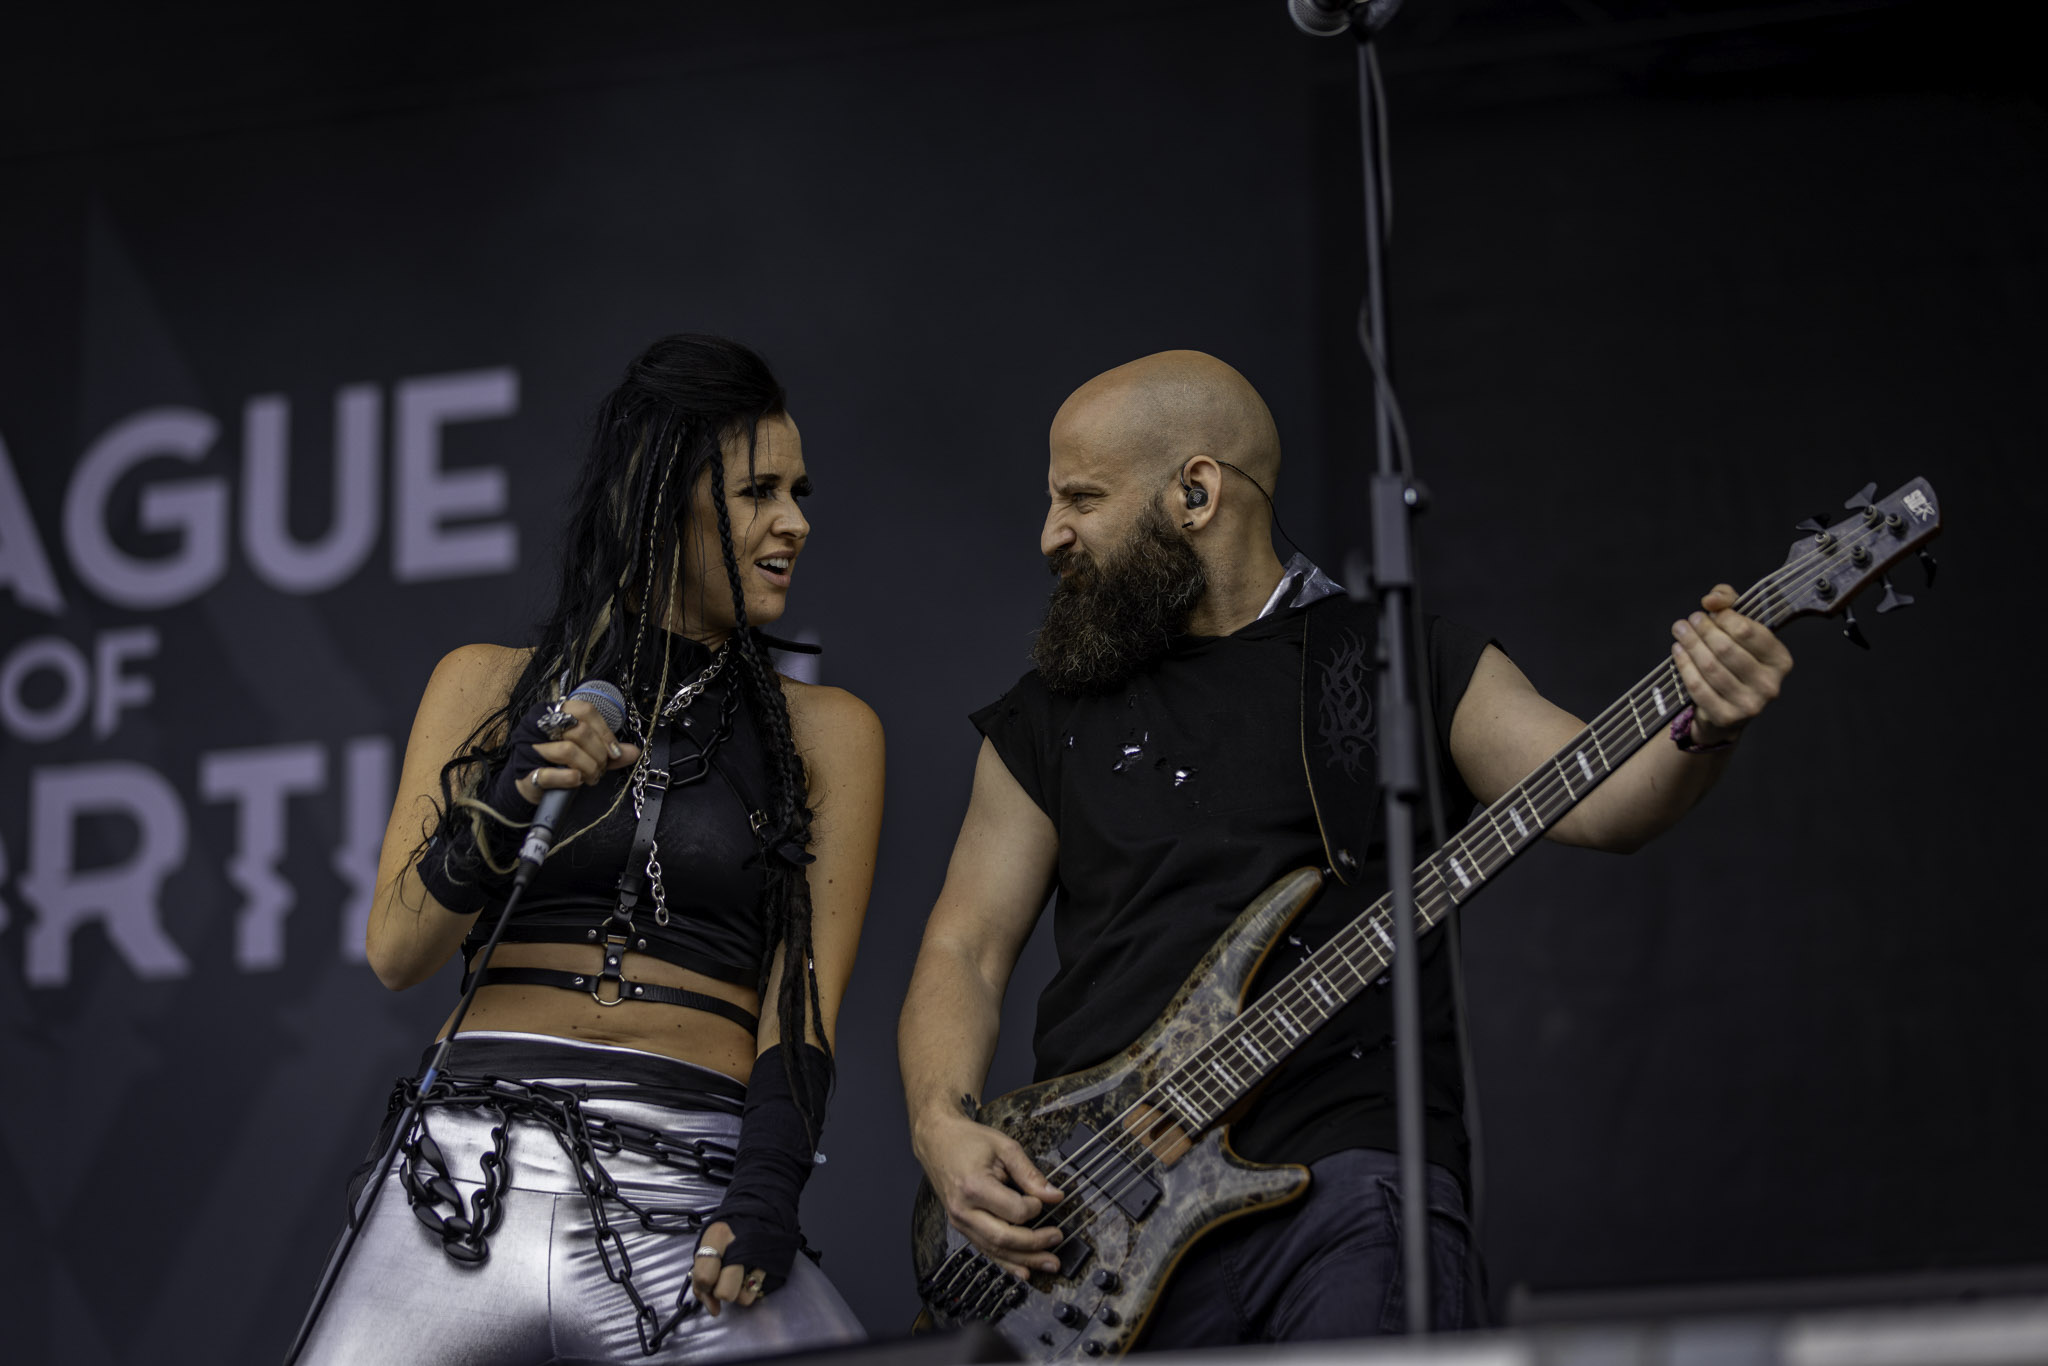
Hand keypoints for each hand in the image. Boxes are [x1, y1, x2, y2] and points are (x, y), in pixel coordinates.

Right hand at [512, 696, 639, 804]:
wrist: (531, 785)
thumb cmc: (560, 763)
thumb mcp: (586, 753)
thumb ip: (608, 751)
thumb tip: (633, 752)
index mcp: (556, 713)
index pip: (586, 710)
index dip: (605, 732)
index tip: (614, 751)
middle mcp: (541, 726)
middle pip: (580, 731)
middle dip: (598, 754)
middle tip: (601, 768)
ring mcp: (532, 748)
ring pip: (568, 750)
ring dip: (588, 768)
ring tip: (591, 777)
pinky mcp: (527, 772)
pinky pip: (550, 773)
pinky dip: (569, 778)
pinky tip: (576, 780)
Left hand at [691, 1221, 770, 1315]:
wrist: (760, 1214)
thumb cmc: (727, 1233)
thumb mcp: (707, 1245)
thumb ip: (700, 1277)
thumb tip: (713, 1309)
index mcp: (719, 1235)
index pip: (705, 1276)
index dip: (702, 1285)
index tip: (705, 1279)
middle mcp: (740, 1245)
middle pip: (724, 1292)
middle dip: (720, 1292)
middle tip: (721, 1278)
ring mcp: (759, 1256)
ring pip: (742, 1298)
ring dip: (736, 1292)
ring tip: (736, 1275)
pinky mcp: (771, 1265)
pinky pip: (755, 1294)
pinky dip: (749, 1290)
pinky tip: (747, 1275)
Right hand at [913, 1109, 1066, 1278]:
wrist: (937, 1141)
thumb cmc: (968, 1141)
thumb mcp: (1004, 1148)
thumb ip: (1030, 1174)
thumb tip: (1053, 1195)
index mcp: (974, 1186)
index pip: (1014, 1211)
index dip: (1035, 1208)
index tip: (1044, 1200)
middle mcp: (964, 1209)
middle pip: (1003, 1238)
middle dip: (1035, 1244)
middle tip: (1057, 1239)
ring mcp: (960, 1221)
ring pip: (995, 1250)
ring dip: (1025, 1259)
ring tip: (1049, 1263)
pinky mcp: (961, 1226)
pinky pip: (985, 1249)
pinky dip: (1006, 1262)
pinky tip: (1023, 1270)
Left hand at [1670, 584, 1793, 746]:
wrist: (1726, 709)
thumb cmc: (1735, 661)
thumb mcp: (1738, 629)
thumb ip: (1729, 604)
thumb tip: (1712, 599)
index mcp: (1780, 660)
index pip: (1748, 631)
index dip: (1724, 617)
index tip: (1708, 610)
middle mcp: (1770, 684)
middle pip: (1726, 648)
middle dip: (1703, 630)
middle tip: (1689, 620)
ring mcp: (1750, 704)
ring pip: (1710, 666)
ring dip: (1690, 644)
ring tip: (1680, 631)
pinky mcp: (1726, 717)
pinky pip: (1698, 686)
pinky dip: (1684, 665)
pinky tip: (1678, 651)